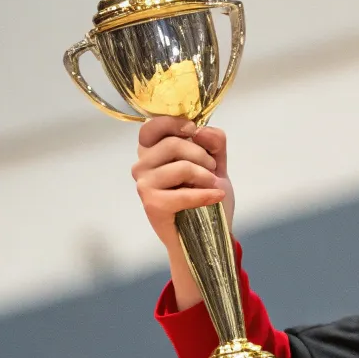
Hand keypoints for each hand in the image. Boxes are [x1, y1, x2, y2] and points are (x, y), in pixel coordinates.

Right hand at [132, 116, 234, 254]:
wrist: (208, 234)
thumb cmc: (206, 196)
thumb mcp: (215, 164)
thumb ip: (214, 142)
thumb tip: (200, 131)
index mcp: (152, 152)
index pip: (152, 126)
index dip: (175, 123)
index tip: (195, 131)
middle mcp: (142, 165)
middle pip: (173, 144)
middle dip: (202, 155)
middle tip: (212, 170)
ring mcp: (144, 185)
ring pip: (181, 167)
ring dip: (206, 176)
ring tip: (213, 185)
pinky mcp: (152, 204)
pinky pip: (184, 193)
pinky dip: (206, 195)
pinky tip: (216, 196)